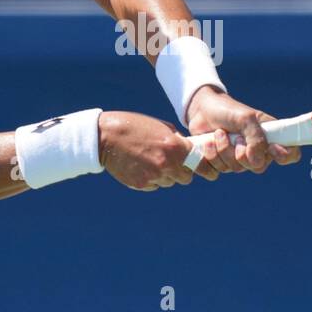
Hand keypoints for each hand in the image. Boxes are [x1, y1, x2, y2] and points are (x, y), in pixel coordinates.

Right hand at [98, 111, 219, 191]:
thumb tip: (189, 151)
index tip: (204, 170)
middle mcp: (167, 164)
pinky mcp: (141, 184)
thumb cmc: (135, 126)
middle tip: (171, 162)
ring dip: (166, 175)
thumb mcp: (161, 127)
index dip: (202, 167)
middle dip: (181, 171)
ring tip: (151, 160)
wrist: (106, 137)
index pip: (199, 165)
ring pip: (169, 182)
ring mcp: (154, 176)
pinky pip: (155, 185)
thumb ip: (177, 140)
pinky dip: (152, 179)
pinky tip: (141, 166)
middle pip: (186, 178)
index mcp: (175, 147)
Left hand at [184, 87, 301, 173]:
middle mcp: (257, 151)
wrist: (201, 109)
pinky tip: (207, 144)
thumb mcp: (245, 118)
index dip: (284, 156)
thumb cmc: (228, 110)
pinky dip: (210, 158)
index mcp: (270, 137)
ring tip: (218, 133)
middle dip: (242, 152)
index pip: (290, 154)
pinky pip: (216, 172)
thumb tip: (256, 162)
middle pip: (258, 167)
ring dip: (223, 150)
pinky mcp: (221, 164)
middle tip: (235, 137)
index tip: (272, 148)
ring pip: (235, 169)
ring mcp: (238, 159)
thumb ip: (255, 138)